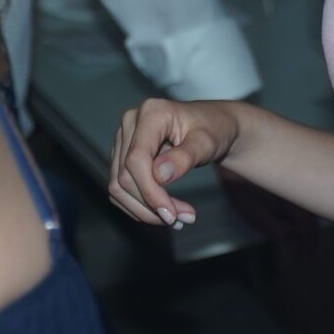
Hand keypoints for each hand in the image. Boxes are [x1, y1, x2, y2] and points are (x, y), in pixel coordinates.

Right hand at [108, 98, 237, 227]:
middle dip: (150, 205)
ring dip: (144, 210)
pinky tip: (165, 211)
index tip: (172, 215)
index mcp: (151, 113)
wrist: (214, 126)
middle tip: (181, 220)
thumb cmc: (215, 129)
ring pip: (118, 186)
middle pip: (124, 176)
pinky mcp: (123, 155)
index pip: (136, 159)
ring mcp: (124, 139)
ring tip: (177, 220)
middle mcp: (131, 123)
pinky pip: (121, 188)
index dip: (150, 192)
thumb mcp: (208, 142)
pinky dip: (140, 206)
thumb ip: (185, 157)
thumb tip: (159, 175)